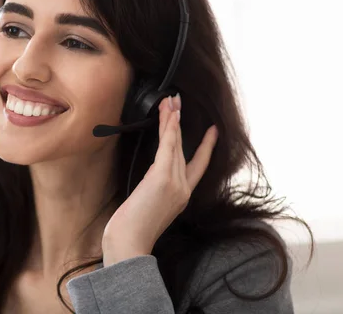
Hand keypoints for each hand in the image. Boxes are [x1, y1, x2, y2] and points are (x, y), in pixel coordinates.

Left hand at [102, 93, 217, 266]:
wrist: (129, 243)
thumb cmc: (133, 230)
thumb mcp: (150, 207)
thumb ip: (155, 190)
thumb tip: (151, 178)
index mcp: (182, 196)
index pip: (198, 167)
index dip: (206, 147)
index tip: (213, 131)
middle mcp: (183, 189)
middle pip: (184, 149)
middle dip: (180, 123)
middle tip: (178, 101)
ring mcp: (175, 183)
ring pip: (176, 144)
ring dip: (173, 119)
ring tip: (171, 100)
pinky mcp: (162, 178)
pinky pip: (168, 148)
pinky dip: (170, 129)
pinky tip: (170, 115)